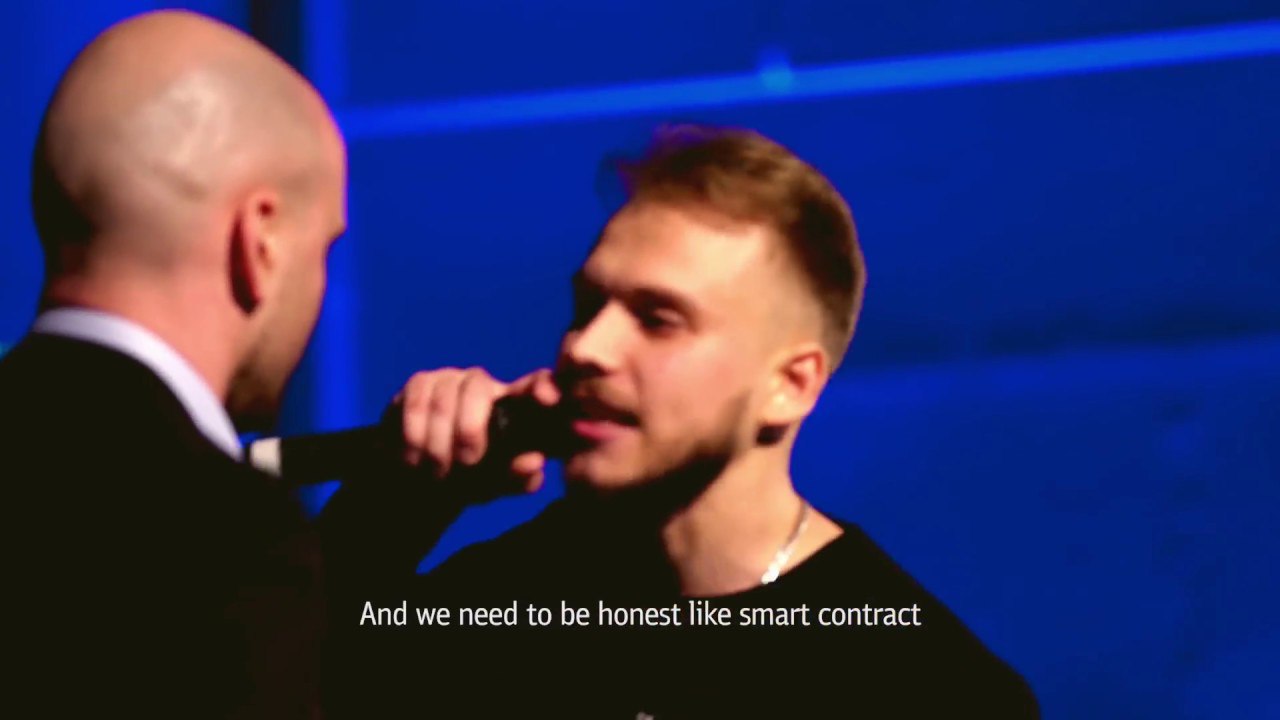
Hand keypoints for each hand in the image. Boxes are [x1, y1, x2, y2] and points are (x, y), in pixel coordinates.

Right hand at [391, 367, 559, 498]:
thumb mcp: (498, 485)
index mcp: (515, 404)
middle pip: (477, 386)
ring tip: (437, 474)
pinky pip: (415, 404)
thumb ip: (519, 477)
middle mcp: (485, 384)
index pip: (536, 382)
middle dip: (469, 429)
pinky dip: (414, 438)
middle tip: (465, 464)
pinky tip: (414, 460)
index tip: (547, 399)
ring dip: (438, 444)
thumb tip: (533, 462)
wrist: (421, 482)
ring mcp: (451, 380)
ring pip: (443, 399)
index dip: (542, 384)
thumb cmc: (471, 479)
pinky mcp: (419, 384)